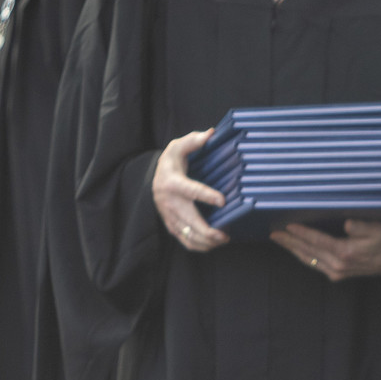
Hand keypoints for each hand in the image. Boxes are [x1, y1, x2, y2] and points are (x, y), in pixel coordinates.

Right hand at [152, 129, 226, 251]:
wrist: (156, 177)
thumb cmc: (172, 161)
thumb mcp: (178, 147)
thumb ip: (192, 141)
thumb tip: (209, 134)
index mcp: (172, 182)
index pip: (191, 190)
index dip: (206, 195)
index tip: (222, 200)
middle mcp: (168, 201)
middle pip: (189, 220)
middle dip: (207, 231)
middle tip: (225, 234)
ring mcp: (168, 215)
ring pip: (187, 234)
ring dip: (205, 241)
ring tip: (223, 239)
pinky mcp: (171, 224)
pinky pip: (183, 240)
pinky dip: (198, 246)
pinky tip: (212, 245)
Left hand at [269, 219, 380, 281]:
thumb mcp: (378, 230)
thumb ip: (362, 227)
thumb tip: (347, 224)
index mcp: (346, 253)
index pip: (318, 241)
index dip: (302, 233)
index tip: (287, 226)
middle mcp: (338, 265)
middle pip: (308, 251)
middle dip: (290, 242)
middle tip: (274, 233)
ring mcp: (336, 272)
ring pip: (308, 259)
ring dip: (293, 250)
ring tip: (279, 240)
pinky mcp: (336, 275)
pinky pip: (314, 264)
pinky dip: (303, 256)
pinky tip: (296, 250)